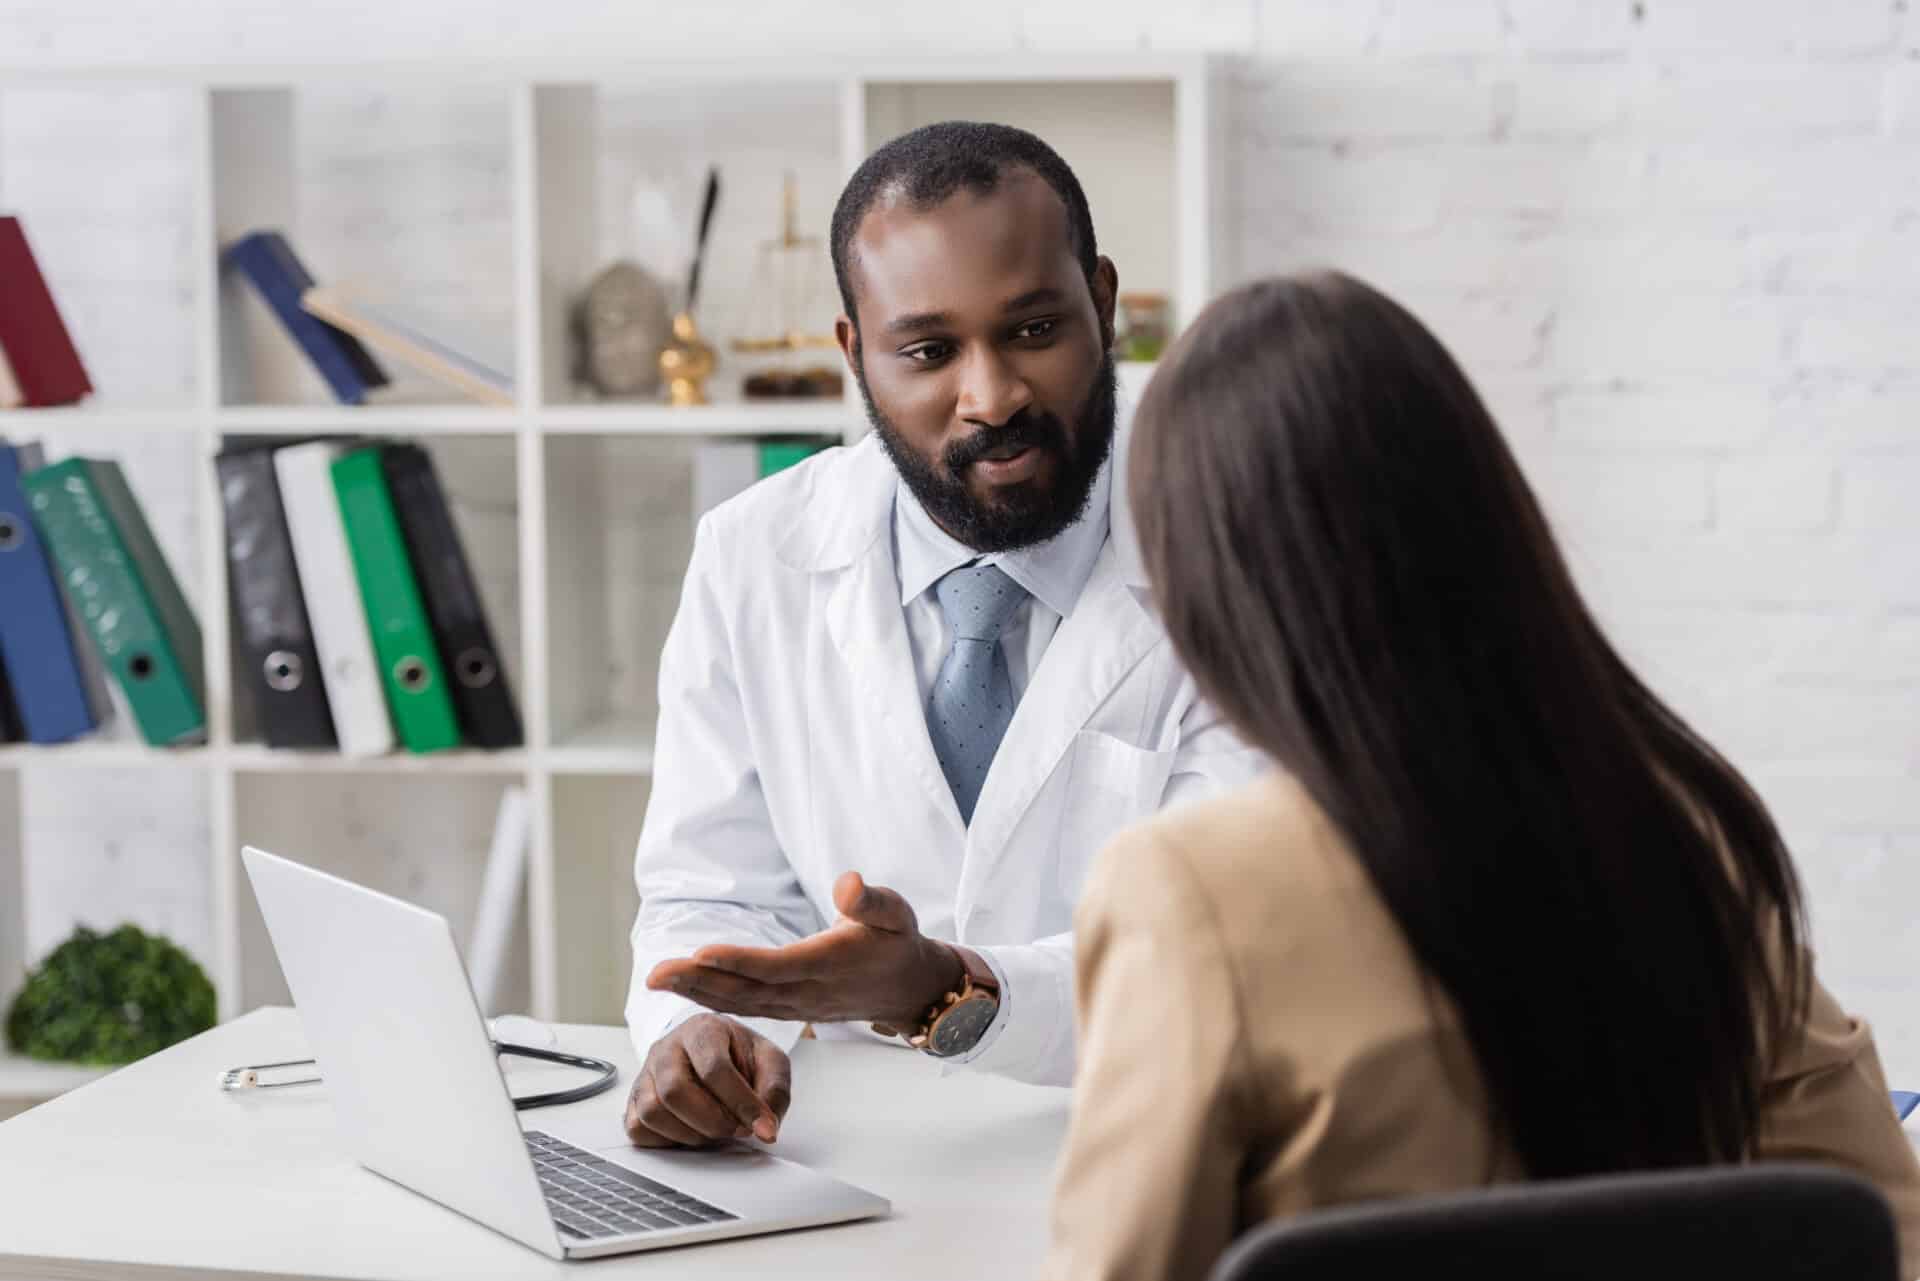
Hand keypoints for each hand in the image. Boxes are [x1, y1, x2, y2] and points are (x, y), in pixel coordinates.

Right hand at [624, 1013, 791, 1148]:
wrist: (716, 1050)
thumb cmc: (741, 1056)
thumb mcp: (770, 1062)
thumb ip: (774, 1090)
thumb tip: (766, 1129)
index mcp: (703, 1028)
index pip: (714, 1068)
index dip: (740, 1103)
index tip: (762, 1126)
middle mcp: (668, 1046)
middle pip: (675, 1090)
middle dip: (711, 1121)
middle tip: (735, 1129)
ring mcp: (646, 1072)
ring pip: (652, 1111)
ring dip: (690, 1133)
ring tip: (714, 1130)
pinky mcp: (634, 1097)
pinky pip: (637, 1128)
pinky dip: (666, 1141)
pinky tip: (690, 1132)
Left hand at [646, 871, 964, 1031]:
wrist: (909, 989)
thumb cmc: (898, 943)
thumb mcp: (897, 914)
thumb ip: (872, 901)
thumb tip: (847, 882)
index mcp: (829, 963)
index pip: (776, 966)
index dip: (738, 961)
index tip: (700, 952)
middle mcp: (807, 990)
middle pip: (746, 990)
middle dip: (699, 981)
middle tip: (655, 974)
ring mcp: (797, 1005)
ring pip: (741, 1002)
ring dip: (697, 992)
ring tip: (657, 980)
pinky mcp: (790, 1008)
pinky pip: (746, 1007)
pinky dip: (713, 999)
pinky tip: (684, 989)